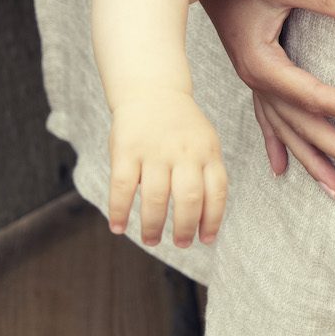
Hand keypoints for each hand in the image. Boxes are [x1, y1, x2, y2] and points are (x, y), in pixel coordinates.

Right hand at [108, 88, 227, 247]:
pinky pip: (122, 187)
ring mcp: (154, 150)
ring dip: (153, 225)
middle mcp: (184, 152)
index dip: (212, 220)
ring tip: (152, 240)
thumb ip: (207, 173)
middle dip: (185, 228)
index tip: (206, 239)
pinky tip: (118, 227)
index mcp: (208, 152)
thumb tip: (207, 219)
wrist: (152, 91)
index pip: (216, 192)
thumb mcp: (206, 143)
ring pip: (156, 197)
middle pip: (189, 198)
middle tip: (181, 244)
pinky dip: (119, 211)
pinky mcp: (126, 150)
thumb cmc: (182, 127)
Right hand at [200, 0, 334, 196]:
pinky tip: (283, 170)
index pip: (318, 97)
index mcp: (265, 65)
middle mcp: (258, 82)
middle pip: (305, 126)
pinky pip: (266, 121)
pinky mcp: (253, 77)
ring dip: (312, 162)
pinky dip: (276, 146)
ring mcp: (254, 83)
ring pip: (287, 132)